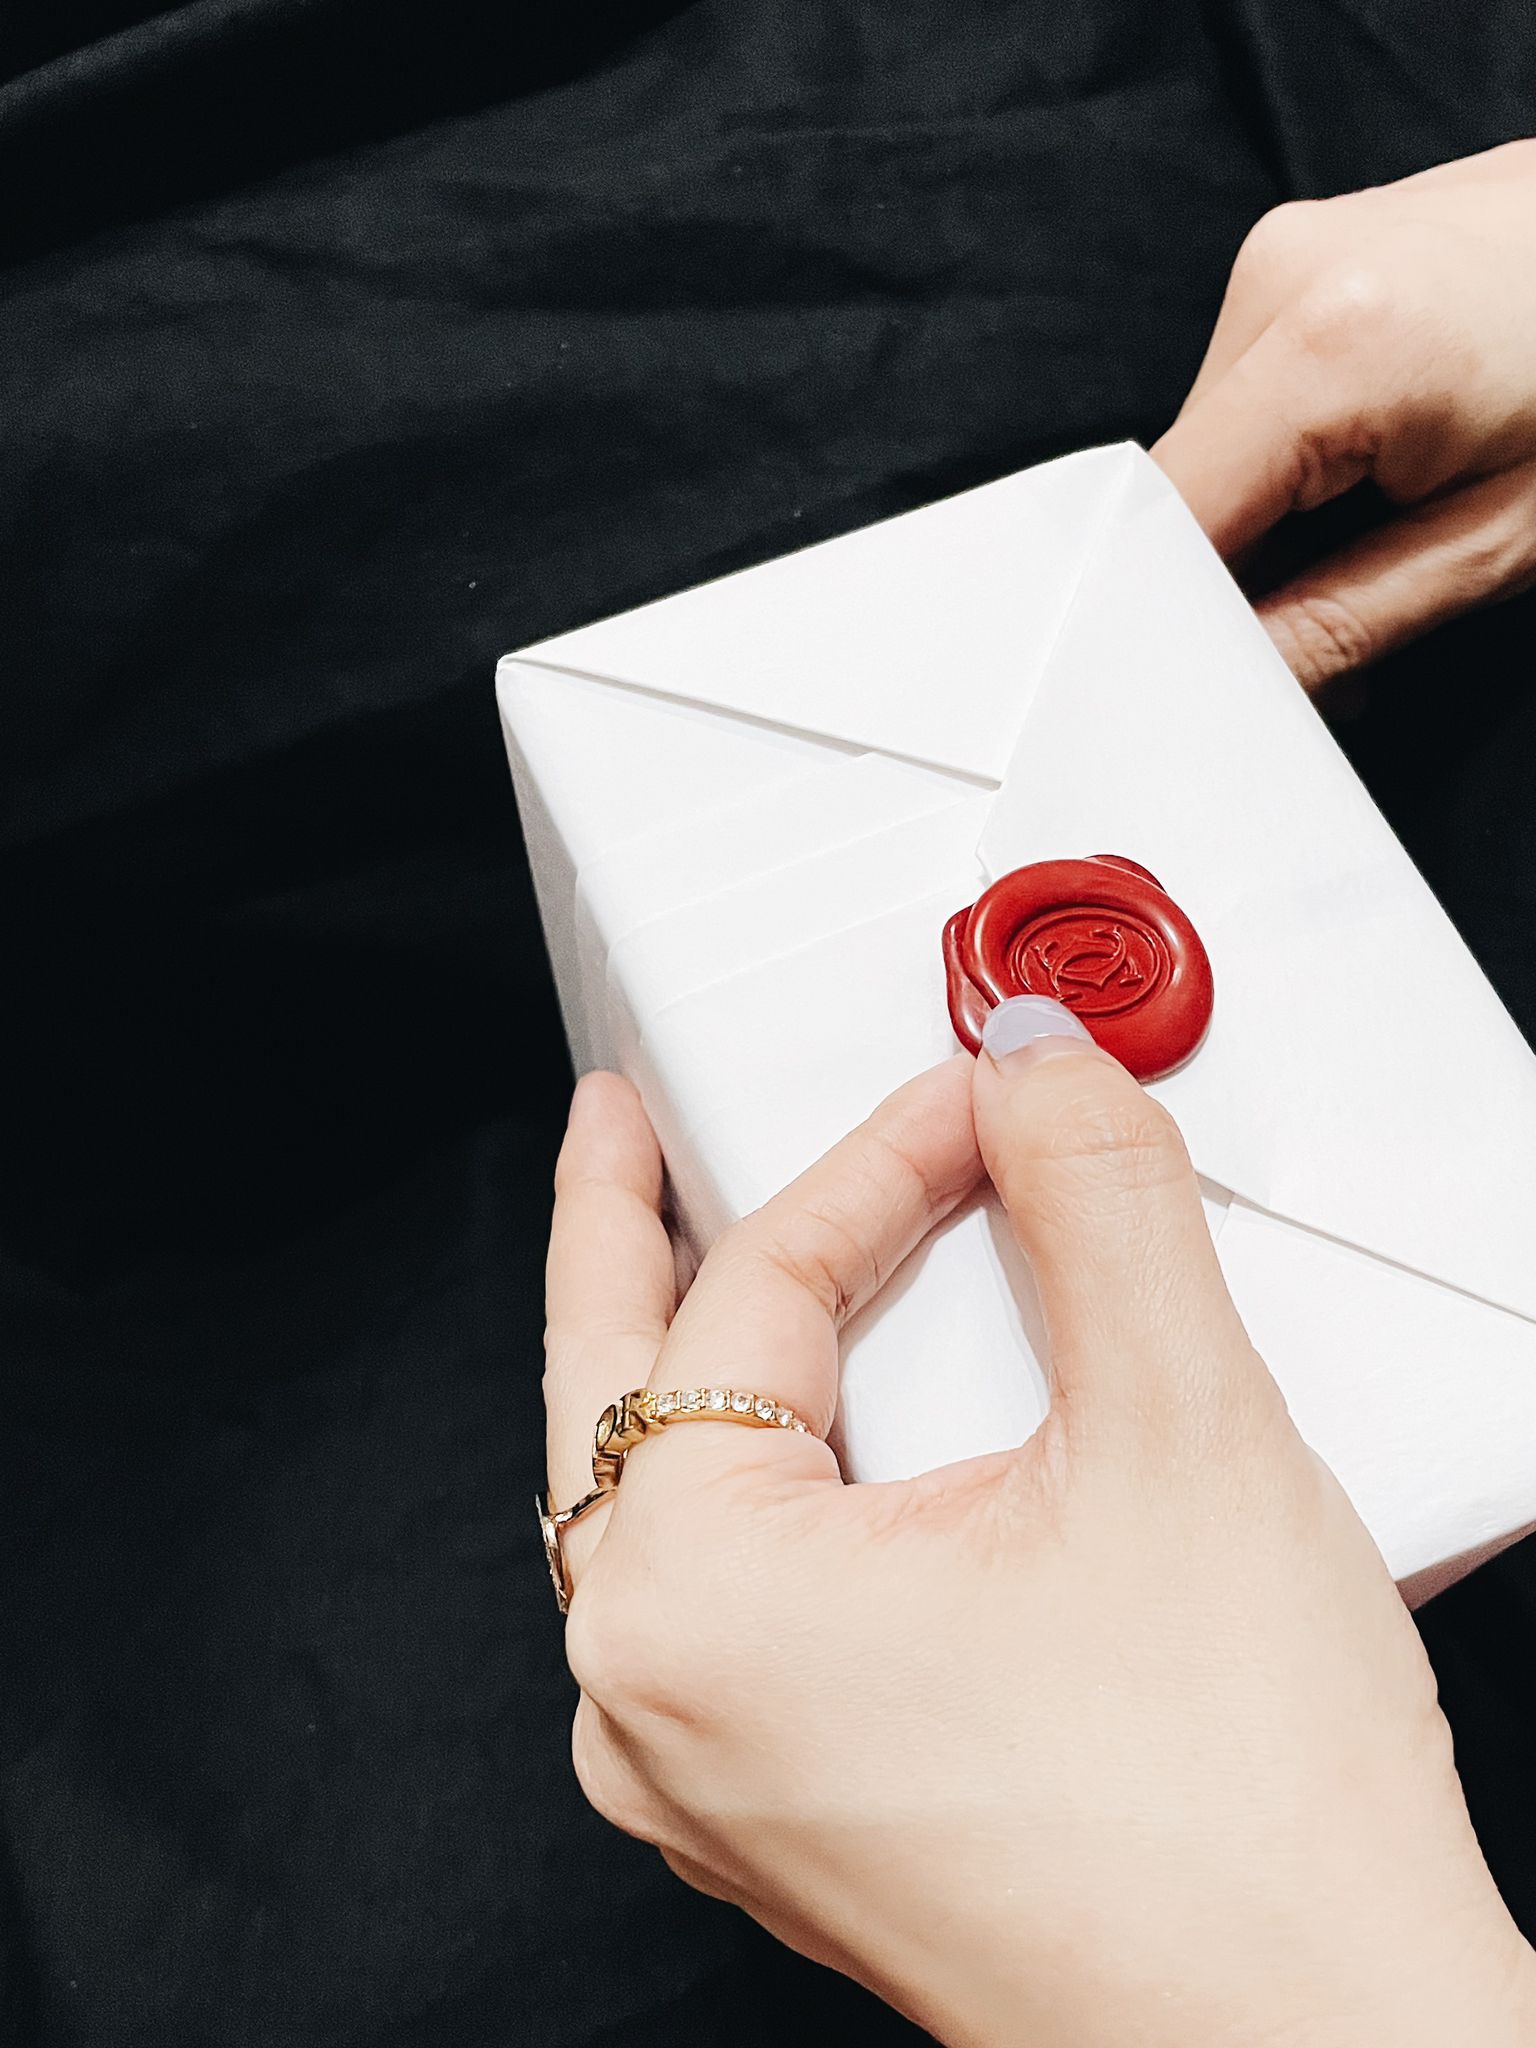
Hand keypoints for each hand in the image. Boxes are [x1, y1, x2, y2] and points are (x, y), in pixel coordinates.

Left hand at [543, 1017, 1535, 2046]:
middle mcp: (656, 1701)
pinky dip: (773, 1485)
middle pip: (618, 1392)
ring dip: (705, 1366)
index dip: (873, 1157)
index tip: (971, 1098)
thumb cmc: (1238, 1825)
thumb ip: (1095, 1203)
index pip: (755, 1292)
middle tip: (617, 1126)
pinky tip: (830, 1442)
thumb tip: (1038, 1075)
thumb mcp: (1178, 1436)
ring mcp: (712, 1775)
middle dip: (619, 1236)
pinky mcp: (788, 1812)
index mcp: (691, 1600)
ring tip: (714, 1264)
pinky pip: (730, 1599)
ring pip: (669, 1503)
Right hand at [1153, 140, 1535, 687]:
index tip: (1195, 688)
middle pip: (1182, 483)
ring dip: (1262, 525)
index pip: (1166, 517)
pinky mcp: (1302, 255)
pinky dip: (1288, 465)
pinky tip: (1370, 482)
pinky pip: (1248, 395)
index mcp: (1333, 342)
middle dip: (1231, 581)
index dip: (1164, 616)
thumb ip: (1332, 628)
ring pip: (1212, 446)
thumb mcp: (1494, 545)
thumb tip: (1216, 693)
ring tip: (1375, 546)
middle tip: (1326, 651)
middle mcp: (1284, 274)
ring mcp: (1289, 250)